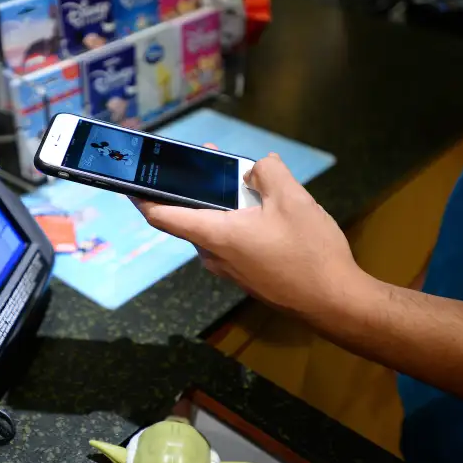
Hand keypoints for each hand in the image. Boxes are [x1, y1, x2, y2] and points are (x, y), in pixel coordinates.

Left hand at [133, 154, 362, 312]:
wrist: (334, 303)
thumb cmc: (310, 253)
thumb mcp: (293, 199)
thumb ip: (268, 173)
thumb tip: (257, 167)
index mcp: (215, 234)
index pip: (161, 215)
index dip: (140, 195)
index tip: (128, 180)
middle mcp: (213, 255)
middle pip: (189, 216)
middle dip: (193, 186)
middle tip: (207, 159)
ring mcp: (228, 268)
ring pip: (212, 229)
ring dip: (218, 203)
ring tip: (242, 178)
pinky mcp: (245, 275)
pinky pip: (229, 242)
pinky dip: (234, 221)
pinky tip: (261, 209)